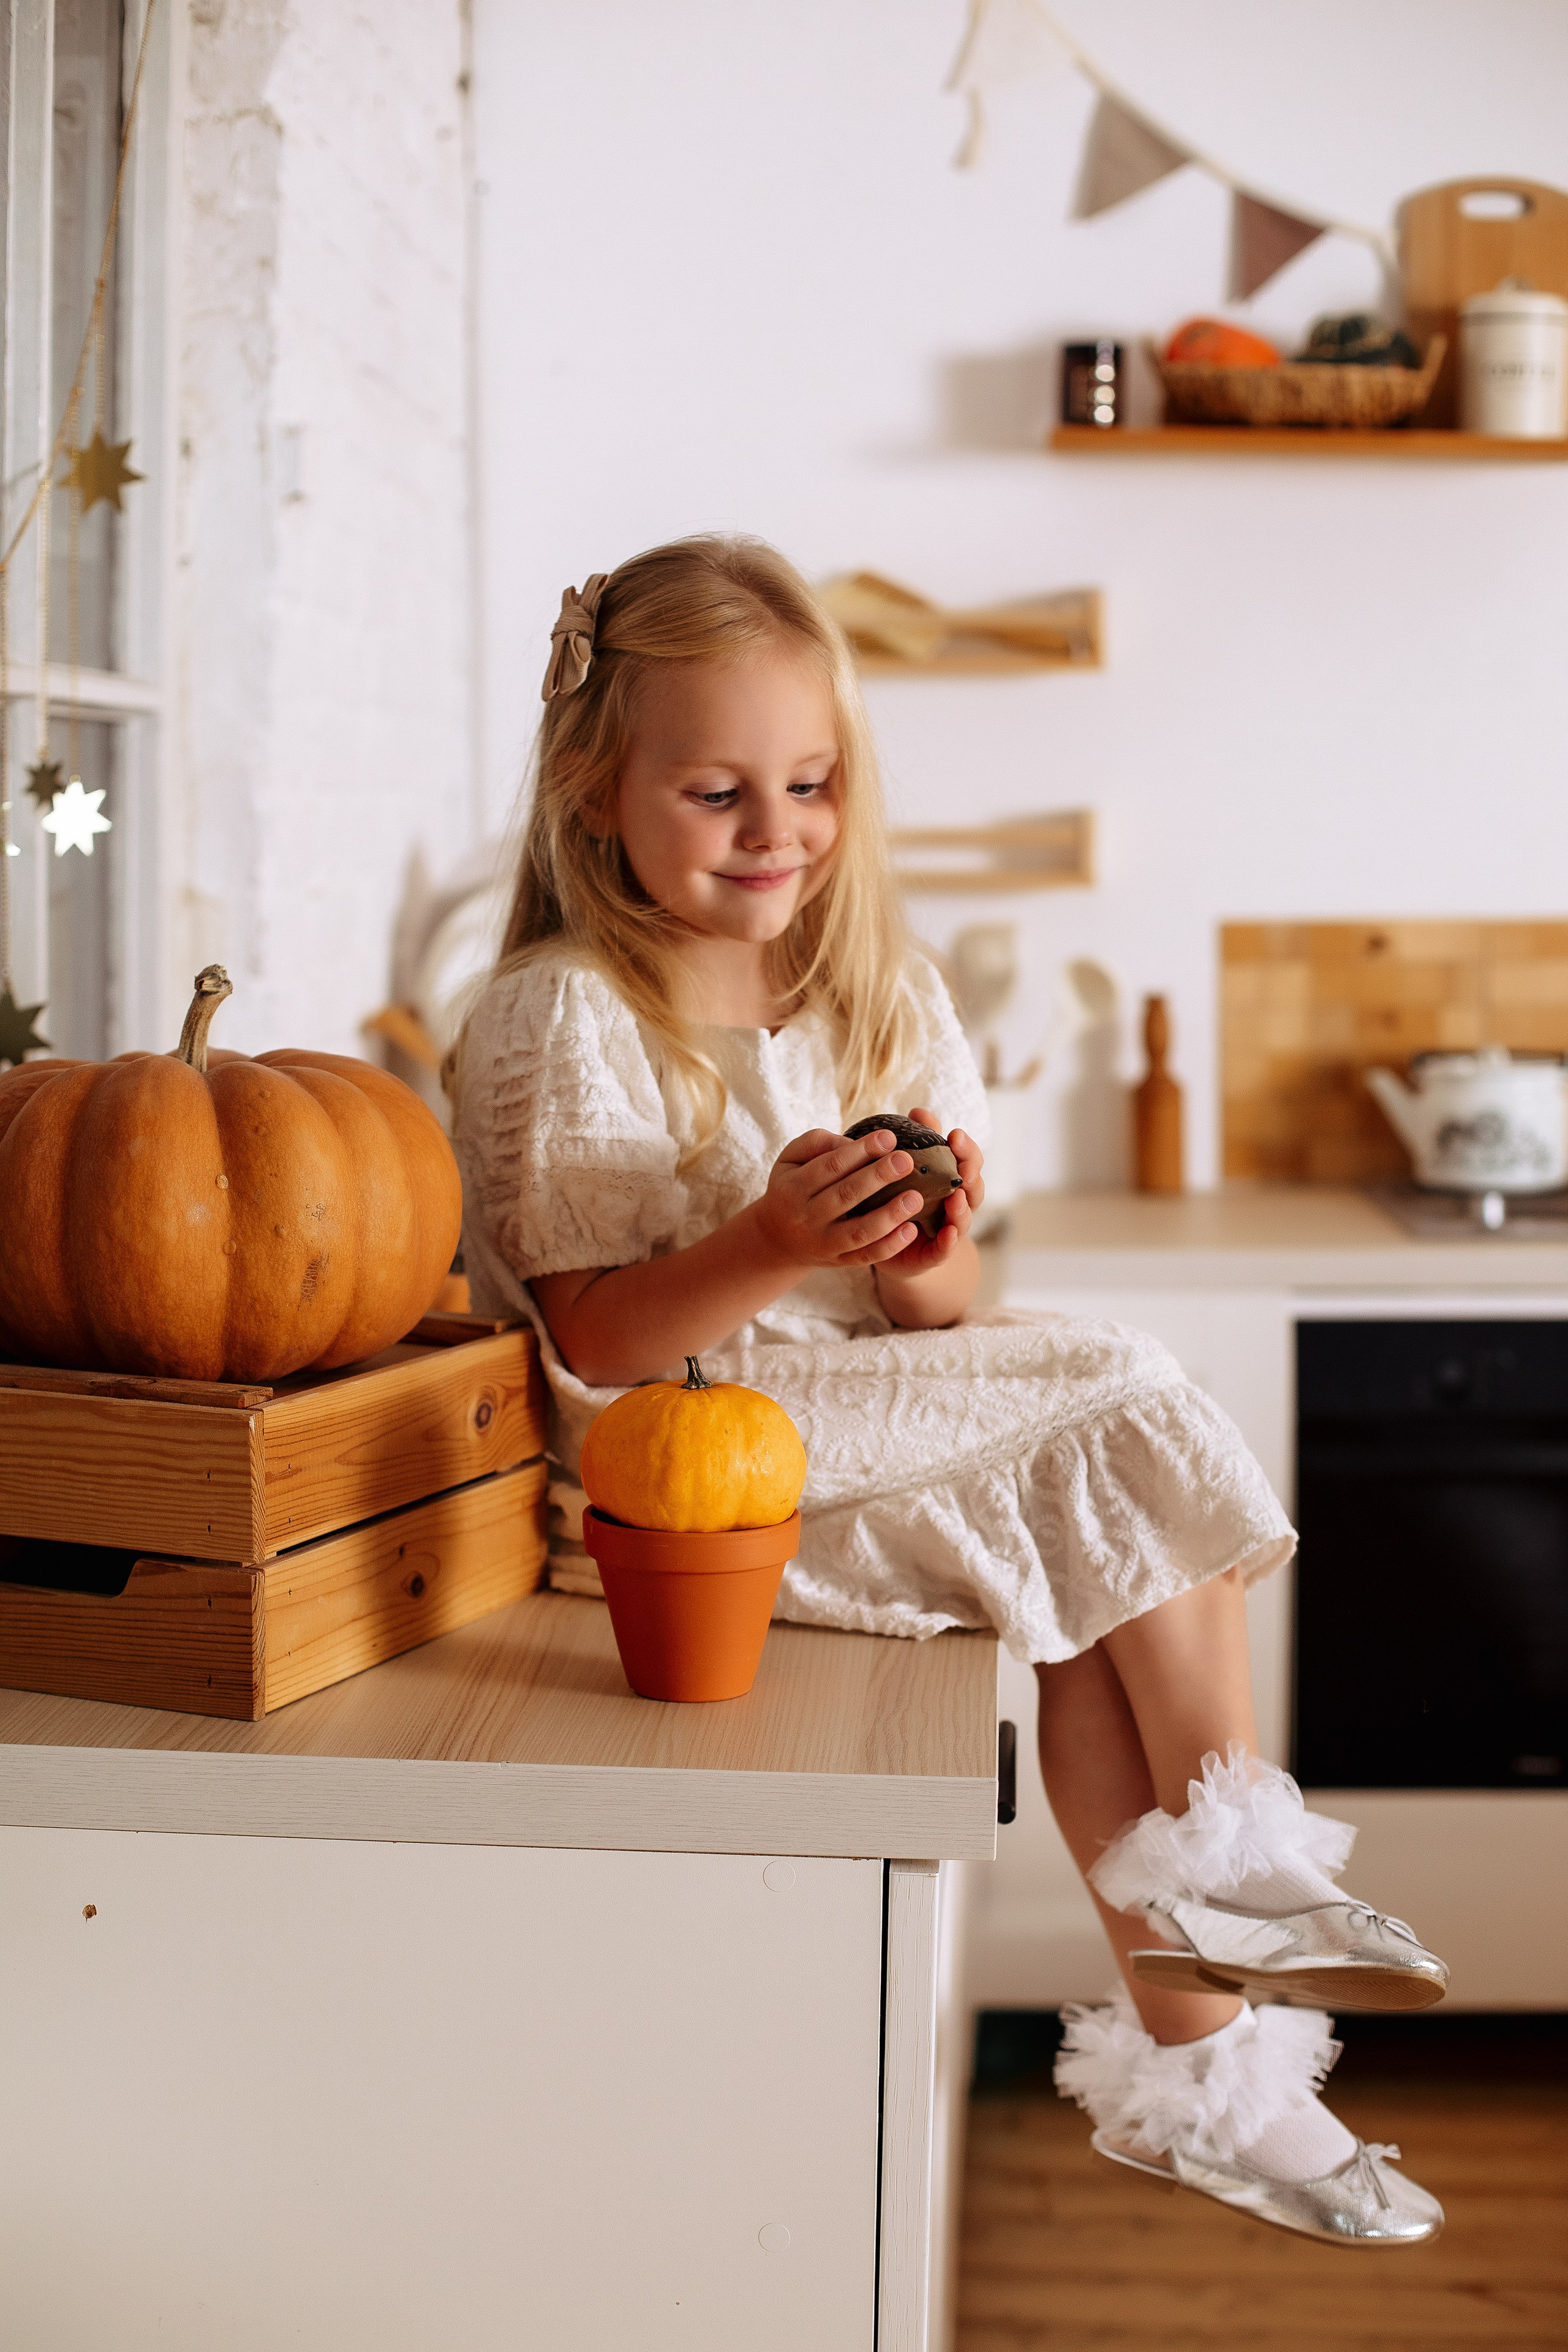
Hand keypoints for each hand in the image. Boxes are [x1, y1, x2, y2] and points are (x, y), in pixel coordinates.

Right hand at [750, 1127, 928, 1270]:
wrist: (778, 1237)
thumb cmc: (793, 1187)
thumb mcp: (790, 1159)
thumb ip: (817, 1143)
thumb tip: (854, 1143)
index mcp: (793, 1188)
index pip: (830, 1166)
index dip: (860, 1150)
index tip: (889, 1137)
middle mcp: (806, 1218)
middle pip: (846, 1195)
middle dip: (879, 1176)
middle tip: (906, 1160)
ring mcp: (823, 1243)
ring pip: (859, 1231)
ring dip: (890, 1215)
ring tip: (916, 1197)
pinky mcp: (839, 1261)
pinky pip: (867, 1256)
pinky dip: (890, 1245)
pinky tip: (911, 1230)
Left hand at [874, 1109, 985, 1280]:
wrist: (891, 1248)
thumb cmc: (901, 1201)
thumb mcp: (907, 1171)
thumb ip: (917, 1143)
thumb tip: (918, 1111)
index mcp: (951, 1180)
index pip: (968, 1160)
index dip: (966, 1148)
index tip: (955, 1135)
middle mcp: (957, 1203)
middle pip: (974, 1186)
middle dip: (971, 1173)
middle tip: (964, 1166)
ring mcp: (949, 1229)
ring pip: (964, 1217)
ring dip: (963, 1207)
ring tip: (956, 1197)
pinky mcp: (936, 1253)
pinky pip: (946, 1247)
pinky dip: (949, 1240)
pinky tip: (947, 1233)